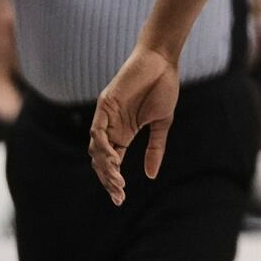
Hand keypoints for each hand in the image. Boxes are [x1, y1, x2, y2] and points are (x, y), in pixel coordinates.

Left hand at [89, 46, 180, 205]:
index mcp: (124, 133)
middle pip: (102, 160)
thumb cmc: (163, 87)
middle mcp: (112, 127)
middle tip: (118, 193)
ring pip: (96, 148)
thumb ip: (155, 148)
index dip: (113, 181)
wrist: (162, 61)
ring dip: (104, 166)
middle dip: (108, 179)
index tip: (120, 199)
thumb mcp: (162, 122)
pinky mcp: (105, 105)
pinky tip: (112, 157)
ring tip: (116, 179)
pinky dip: (102, 146)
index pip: (113, 162)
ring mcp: (106, 116)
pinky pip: (97, 130)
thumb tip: (151, 175)